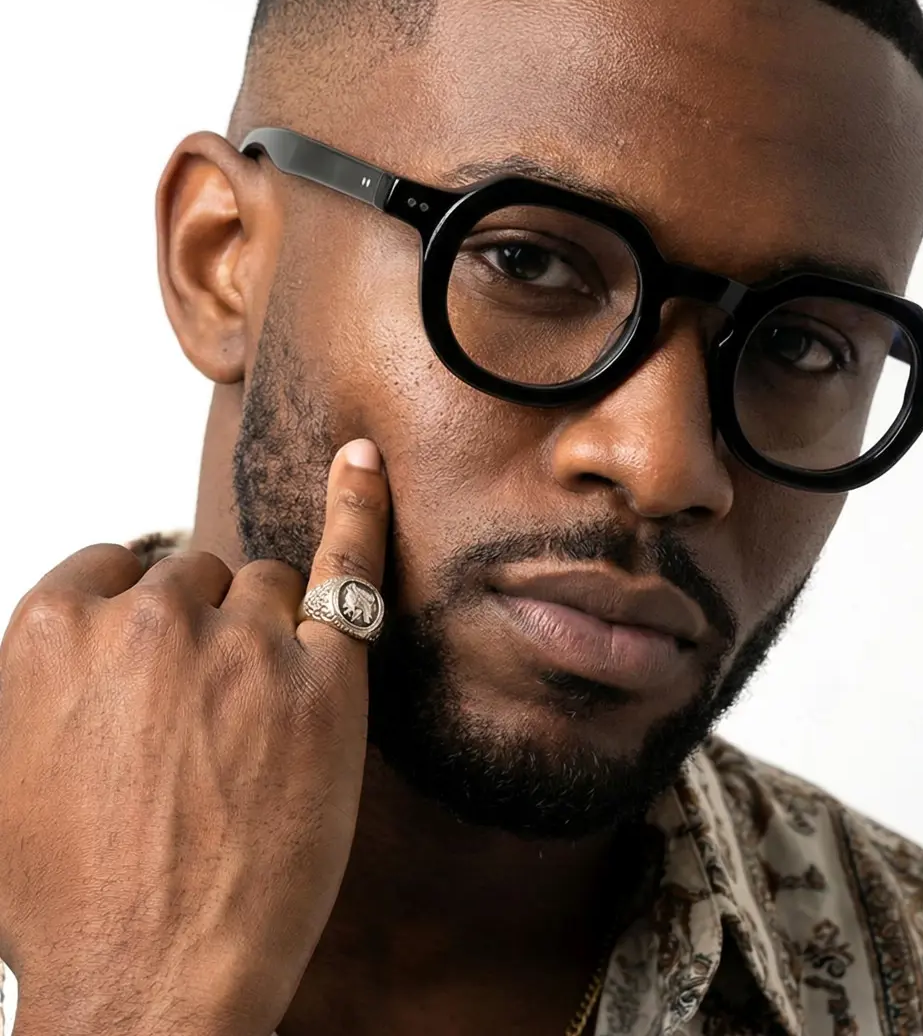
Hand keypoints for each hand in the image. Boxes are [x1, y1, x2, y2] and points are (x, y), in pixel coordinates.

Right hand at [0, 440, 387, 1035]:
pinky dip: (358, 509)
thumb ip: (43, 679)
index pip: (117, 568)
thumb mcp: (5, 770)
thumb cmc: (72, 896)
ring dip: (267, 633)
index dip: (142, 615)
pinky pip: (347, 565)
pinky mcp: (324, 675)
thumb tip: (82, 636)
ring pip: (265, 585)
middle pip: (198, 577)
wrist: (149, 982)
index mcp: (53, 631)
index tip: (158, 654)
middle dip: (205, 634)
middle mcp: (148, 620)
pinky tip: (365, 463)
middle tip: (208, 723)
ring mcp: (240, 642)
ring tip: (255, 724)